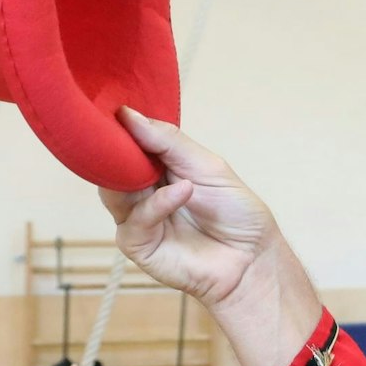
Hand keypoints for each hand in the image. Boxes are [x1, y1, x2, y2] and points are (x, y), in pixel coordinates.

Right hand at [99, 109, 283, 307]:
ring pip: (112, 191)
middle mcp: (140, 193)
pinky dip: (158, 203)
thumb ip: (168, 141)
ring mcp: (136, 219)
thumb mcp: (207, 166)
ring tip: (164, 168)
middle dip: (115, 149)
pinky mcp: (137, 245)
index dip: (118, 126)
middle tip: (116, 130)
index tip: (112, 106)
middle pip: (111, 167)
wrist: (253, 259)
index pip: (126, 144)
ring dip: (134, 175)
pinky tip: (184, 191)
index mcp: (156, 170)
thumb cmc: (236, 213)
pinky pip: (135, 220)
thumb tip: (126, 114)